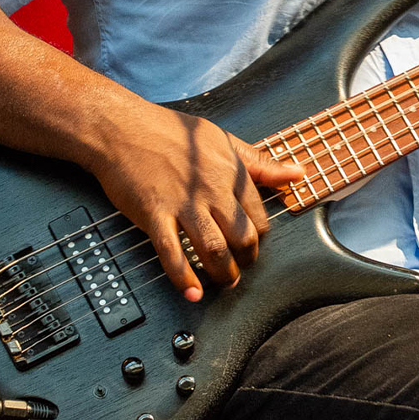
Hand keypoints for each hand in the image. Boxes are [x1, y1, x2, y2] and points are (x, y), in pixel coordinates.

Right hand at [87, 102, 303, 300]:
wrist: (122, 127)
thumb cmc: (169, 130)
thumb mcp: (222, 139)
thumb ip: (260, 162)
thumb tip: (297, 173)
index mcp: (229, 172)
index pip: (258, 216)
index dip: (258, 237)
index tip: (252, 244)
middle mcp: (210, 190)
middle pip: (242, 236)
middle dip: (246, 260)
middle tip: (241, 269)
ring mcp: (182, 204)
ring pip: (214, 250)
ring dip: (223, 273)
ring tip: (223, 282)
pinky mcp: (154, 215)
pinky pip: (172, 254)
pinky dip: (184, 278)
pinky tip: (192, 292)